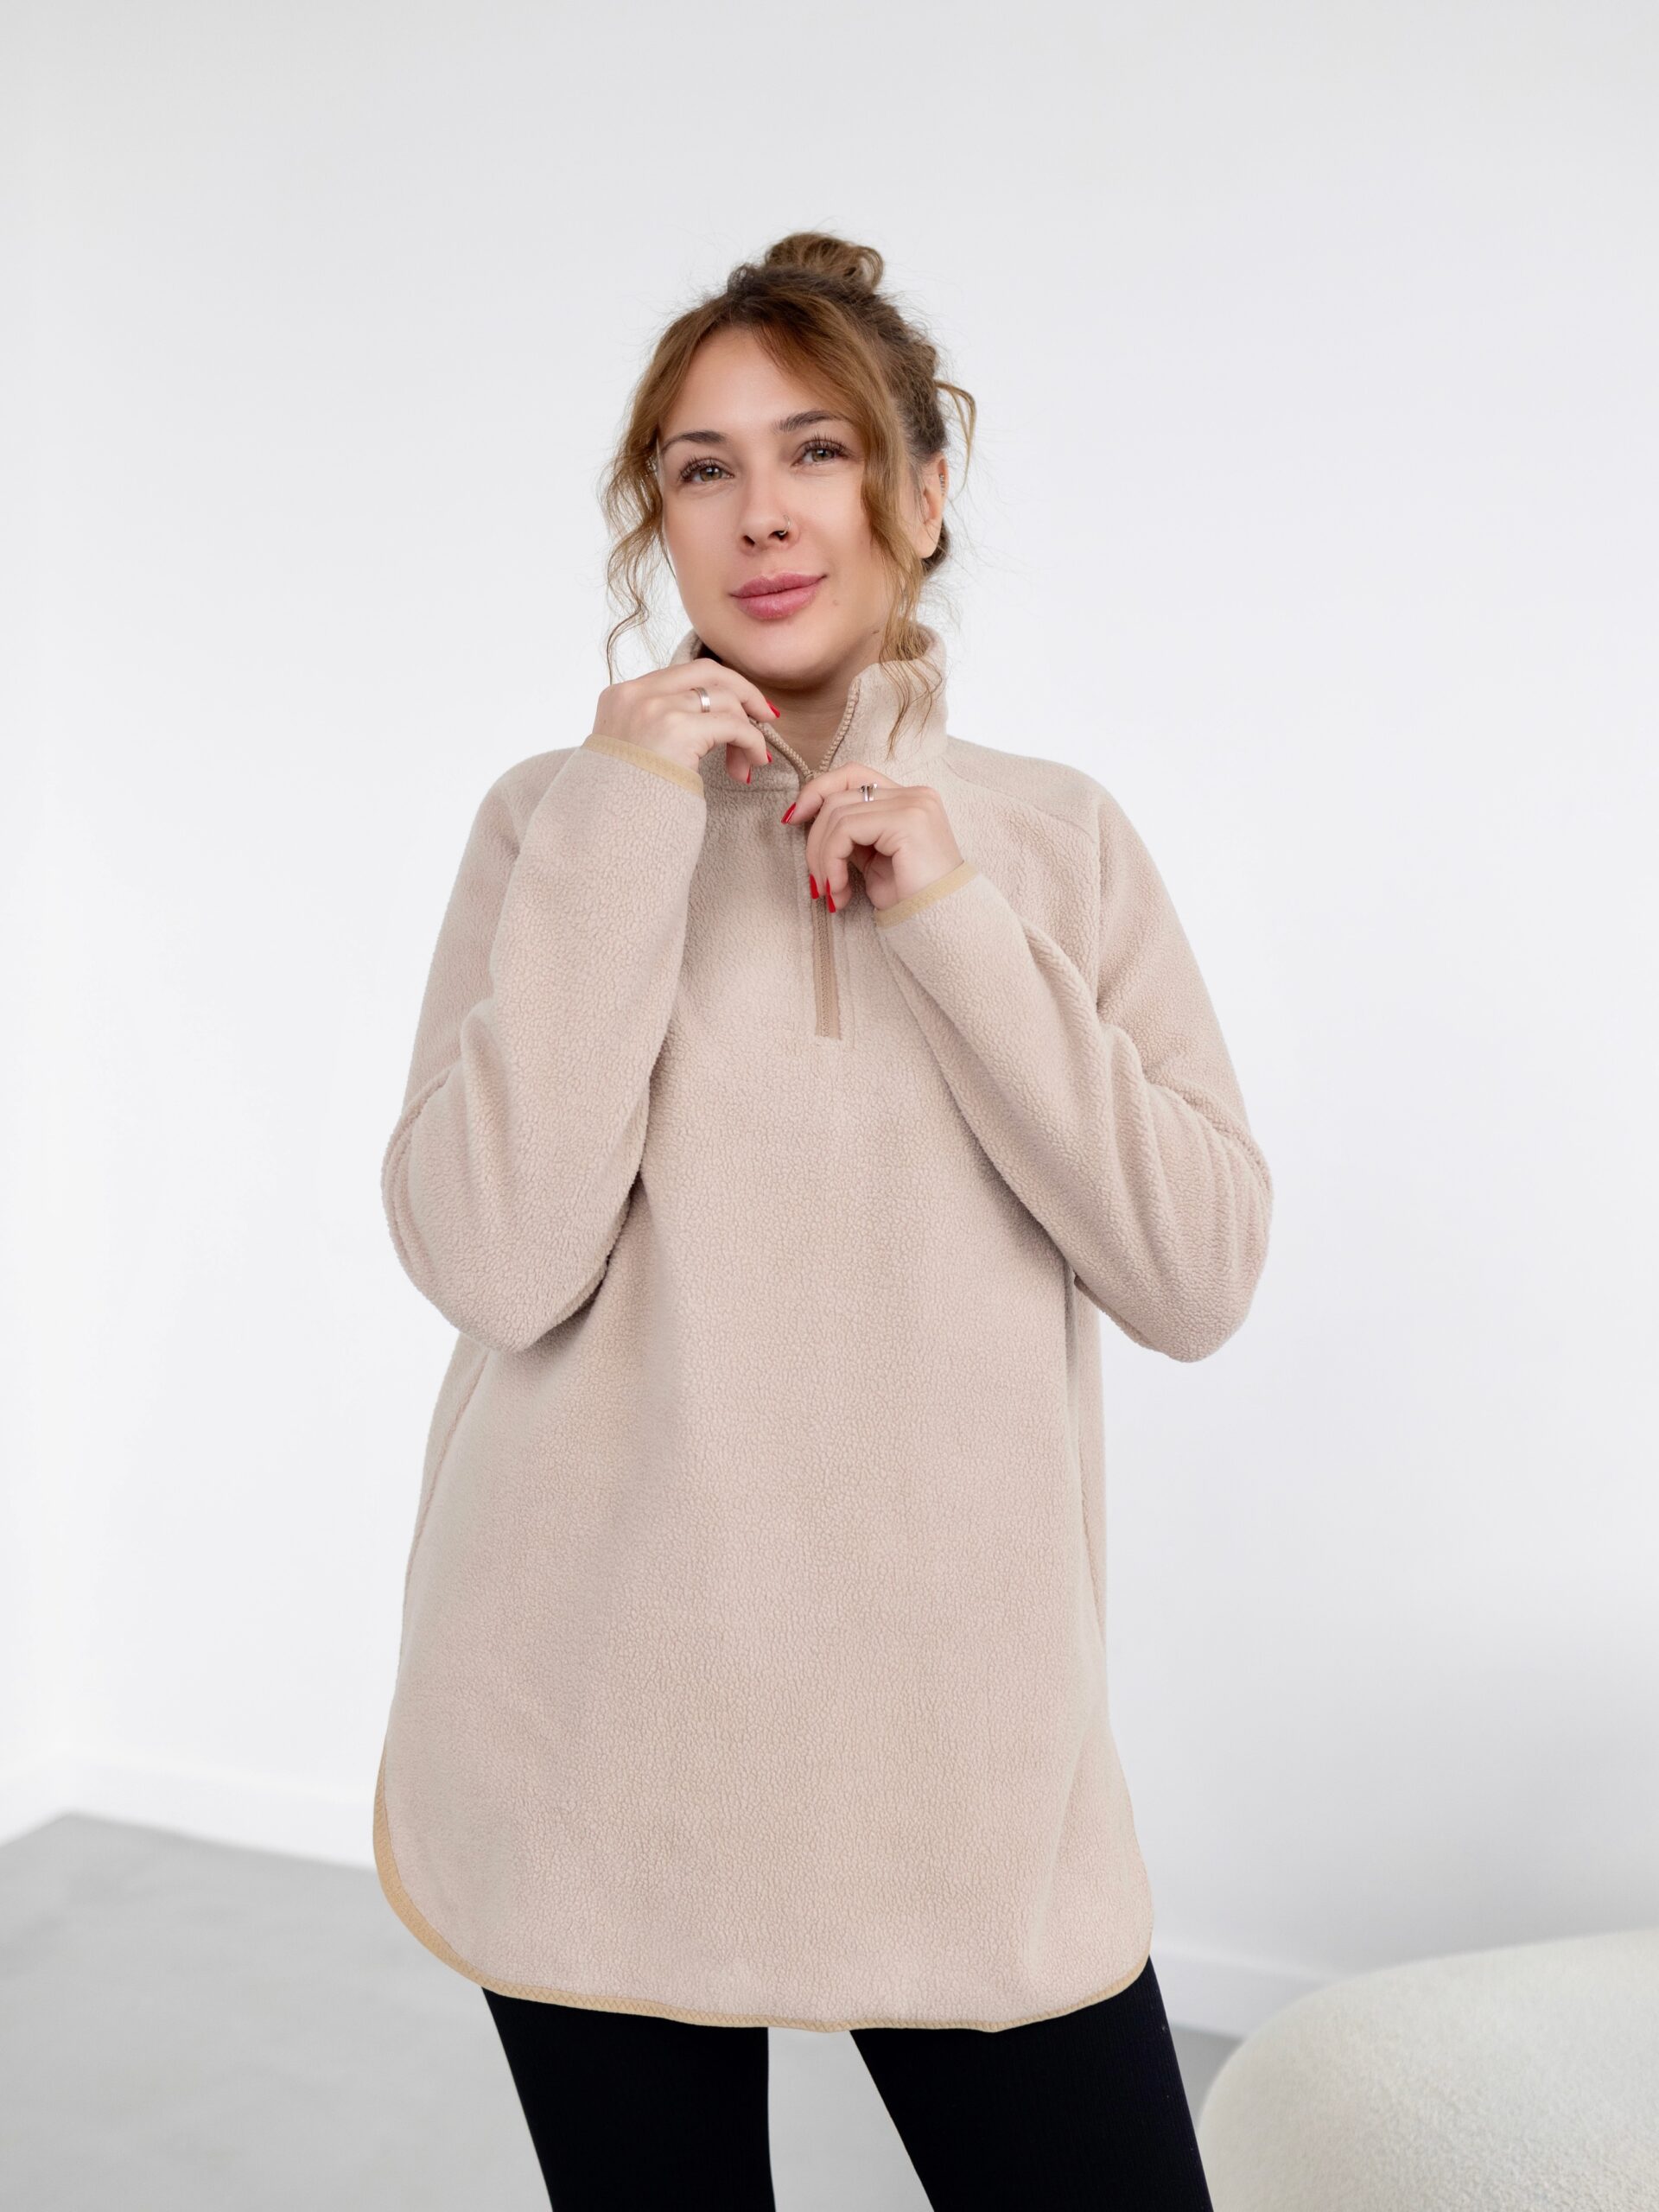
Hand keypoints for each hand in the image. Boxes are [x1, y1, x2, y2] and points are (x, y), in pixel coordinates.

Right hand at [590, 663, 779, 784]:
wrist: (608, 829)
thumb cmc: (622, 802)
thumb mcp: (628, 751)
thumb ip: (653, 727)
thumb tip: (700, 725)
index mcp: (620, 695)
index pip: (680, 675)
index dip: (716, 687)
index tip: (738, 709)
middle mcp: (636, 694)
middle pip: (707, 671)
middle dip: (743, 691)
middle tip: (765, 716)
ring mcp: (656, 708)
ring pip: (724, 699)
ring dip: (747, 730)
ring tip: (750, 763)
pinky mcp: (677, 730)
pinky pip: (733, 725)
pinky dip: (752, 742)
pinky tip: (755, 762)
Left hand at [784, 762, 964, 915]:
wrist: (942, 925)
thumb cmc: (910, 898)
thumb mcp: (872, 859)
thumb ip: (851, 834)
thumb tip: (808, 819)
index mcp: (908, 799)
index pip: (853, 775)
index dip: (818, 790)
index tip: (793, 819)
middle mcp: (914, 794)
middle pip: (839, 794)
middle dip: (814, 839)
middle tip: (818, 881)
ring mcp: (913, 803)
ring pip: (837, 813)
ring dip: (822, 857)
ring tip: (831, 890)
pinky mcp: (907, 820)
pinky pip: (846, 829)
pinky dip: (832, 861)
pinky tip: (840, 890)